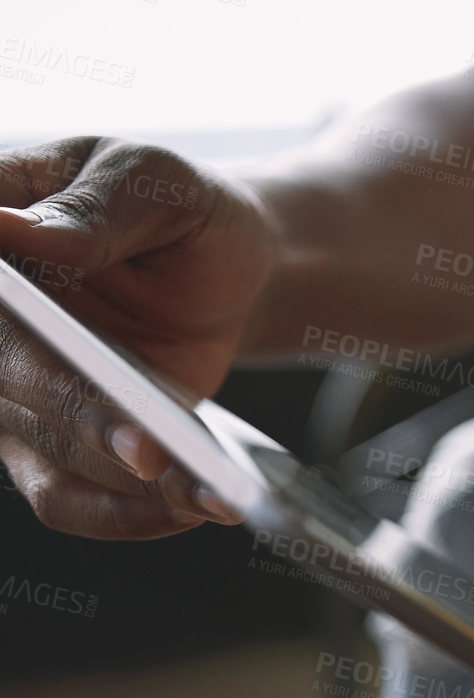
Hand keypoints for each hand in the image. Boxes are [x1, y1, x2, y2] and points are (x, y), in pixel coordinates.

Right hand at [0, 136, 274, 537]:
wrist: (226, 268)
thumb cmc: (178, 211)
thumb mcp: (155, 182)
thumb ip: (97, 207)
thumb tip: (16, 229)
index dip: (0, 310)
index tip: (39, 335)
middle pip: (6, 375)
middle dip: (78, 413)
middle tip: (148, 446)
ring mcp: (13, 388)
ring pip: (43, 452)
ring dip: (125, 484)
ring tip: (207, 491)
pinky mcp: (52, 441)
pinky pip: (66, 497)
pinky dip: (126, 515)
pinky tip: (191, 507)